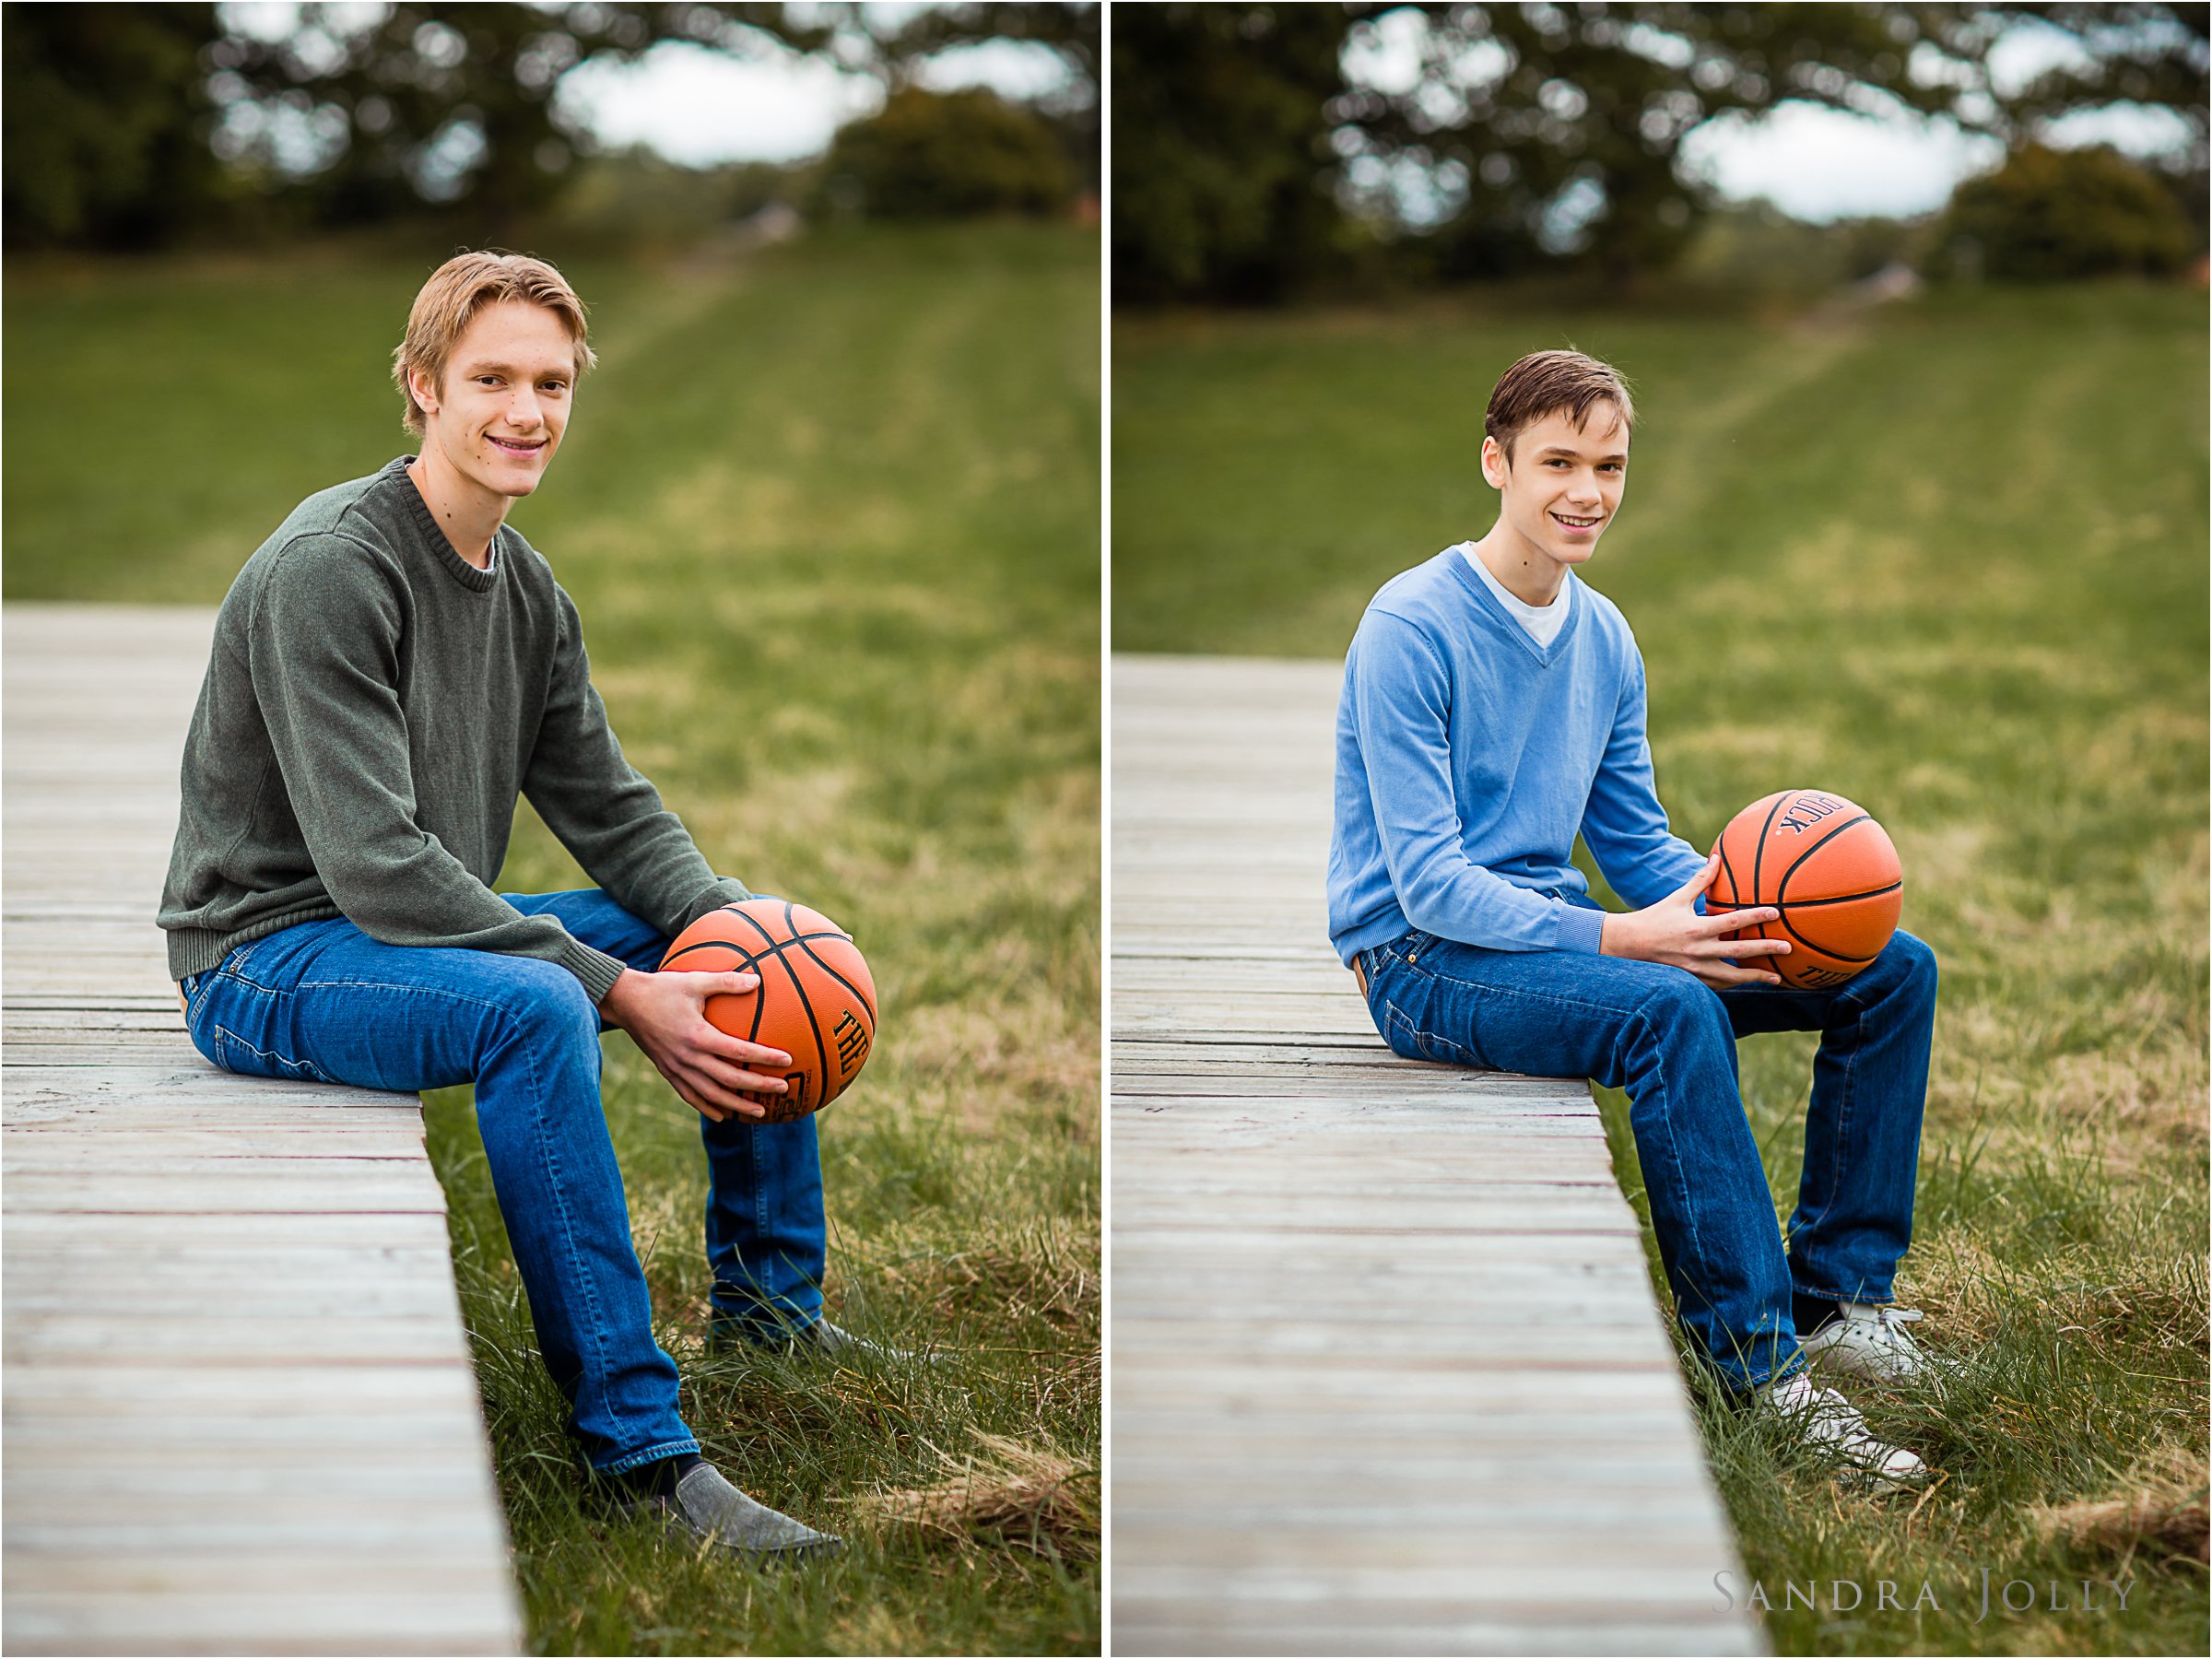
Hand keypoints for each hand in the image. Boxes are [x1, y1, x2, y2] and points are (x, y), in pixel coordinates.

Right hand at [600, 968, 791, 1122]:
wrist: (625, 1002)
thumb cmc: (662, 988)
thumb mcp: (694, 980)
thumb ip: (726, 982)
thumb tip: (758, 980)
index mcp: (698, 1036)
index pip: (739, 1051)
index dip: (765, 1058)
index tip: (787, 1060)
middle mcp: (688, 1057)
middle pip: (729, 1079)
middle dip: (758, 1087)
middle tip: (782, 1089)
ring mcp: (676, 1068)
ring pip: (711, 1094)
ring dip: (736, 1105)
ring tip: (759, 1112)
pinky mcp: (667, 1072)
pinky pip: (689, 1095)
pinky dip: (707, 1107)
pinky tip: (722, 1116)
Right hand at [1599, 852, 1790, 989]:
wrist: (1630, 945)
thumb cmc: (1656, 917)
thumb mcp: (1678, 897)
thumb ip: (1701, 880)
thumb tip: (1717, 858)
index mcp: (1696, 928)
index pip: (1732, 921)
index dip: (1755, 916)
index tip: (1775, 913)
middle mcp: (1698, 950)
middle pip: (1739, 951)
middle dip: (1765, 949)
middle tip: (1787, 947)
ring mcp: (1695, 969)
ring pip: (1732, 976)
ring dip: (1756, 976)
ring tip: (1776, 976)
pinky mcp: (1692, 981)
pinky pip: (1718, 985)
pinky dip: (1735, 984)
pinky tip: (1748, 982)